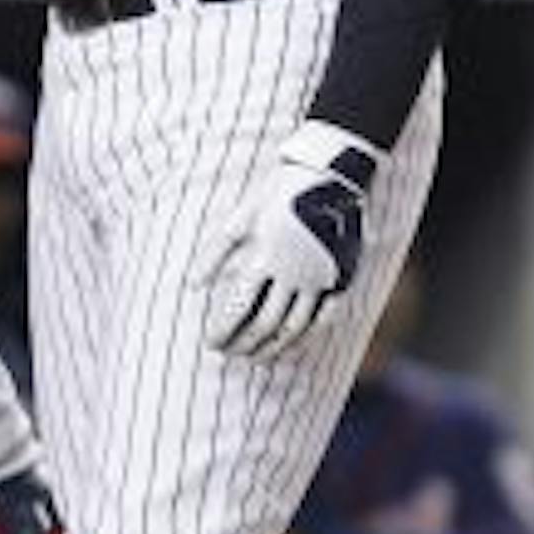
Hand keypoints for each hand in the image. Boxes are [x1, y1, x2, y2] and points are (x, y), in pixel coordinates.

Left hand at [201, 121, 382, 360]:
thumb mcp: (240, 218)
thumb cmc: (276, 194)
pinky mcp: (340, 278)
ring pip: (295, 327)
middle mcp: (293, 274)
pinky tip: (292, 345)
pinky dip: (306, 337)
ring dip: (273, 347)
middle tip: (230, 354)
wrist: (329, 175)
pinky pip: (324, 318)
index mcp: (264, 258)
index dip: (223, 331)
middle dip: (244, 344)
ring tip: (256, 357)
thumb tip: (192, 286)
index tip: (212, 343)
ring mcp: (320, 279)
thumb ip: (214, 254)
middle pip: (265, 324)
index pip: (238, 309)